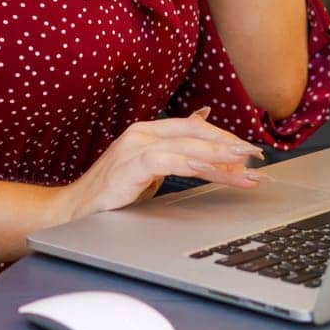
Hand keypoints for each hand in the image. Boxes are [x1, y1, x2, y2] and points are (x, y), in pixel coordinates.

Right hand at [51, 107, 269, 223]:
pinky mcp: (129, 167)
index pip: (194, 128)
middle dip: (229, 145)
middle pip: (195, 132)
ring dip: (219, 157)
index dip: (224, 138)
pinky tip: (212, 172)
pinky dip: (193, 164)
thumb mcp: (150, 167)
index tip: (250, 152)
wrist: (73, 212)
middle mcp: (142, 134)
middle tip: (257, 157)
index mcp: (148, 132)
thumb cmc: (112, 193)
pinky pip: (168, 161)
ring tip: (244, 168)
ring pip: (186, 146)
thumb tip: (204, 117)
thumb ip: (175, 146)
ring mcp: (134, 148)